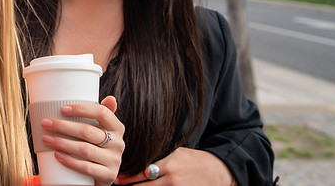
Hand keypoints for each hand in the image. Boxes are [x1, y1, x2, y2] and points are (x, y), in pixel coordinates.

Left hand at [40, 96, 124, 185]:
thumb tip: (111, 98)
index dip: (82, 109)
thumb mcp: (102, 129)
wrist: (104, 173)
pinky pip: (86, 168)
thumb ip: (102, 114)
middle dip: (63, 127)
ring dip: (62, 143)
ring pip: (85, 150)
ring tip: (46, 139)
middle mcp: (118, 143)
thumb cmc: (98, 145)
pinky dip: (70, 161)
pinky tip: (57, 155)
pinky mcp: (108, 176)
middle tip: (45, 123)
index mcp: (117, 127)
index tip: (62, 109)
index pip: (102, 113)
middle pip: (88, 131)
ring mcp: (114, 160)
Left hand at [114, 146, 233, 184]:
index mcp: (168, 166)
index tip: (117, 180)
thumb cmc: (193, 160)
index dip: (127, 178)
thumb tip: (137, 162)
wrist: (217, 171)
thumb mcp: (175, 153)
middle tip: (117, 185)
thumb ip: (157, 158)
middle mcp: (172, 181)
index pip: (141, 173)